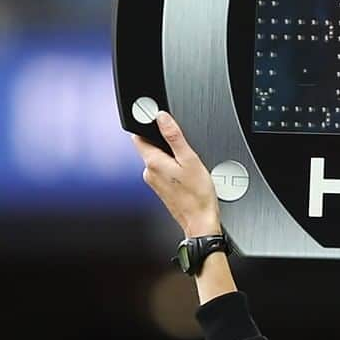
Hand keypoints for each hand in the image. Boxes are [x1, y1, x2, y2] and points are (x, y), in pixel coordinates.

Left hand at [130, 111, 221, 236]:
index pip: (138, 136)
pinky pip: (162, 170)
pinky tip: (186, 174)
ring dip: (170, 156)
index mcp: (153, 162)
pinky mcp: (160, 188)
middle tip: (182, 146)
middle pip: (149, 146)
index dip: (148, 126)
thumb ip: (174, 136)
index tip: (158, 120)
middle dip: (164, 142)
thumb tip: (161, 117)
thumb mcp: (190, 159)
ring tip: (188, 164)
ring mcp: (154, 181)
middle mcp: (149, 172)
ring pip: (157, 158)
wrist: (200, 221)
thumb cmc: (198, 195)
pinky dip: (173, 167)